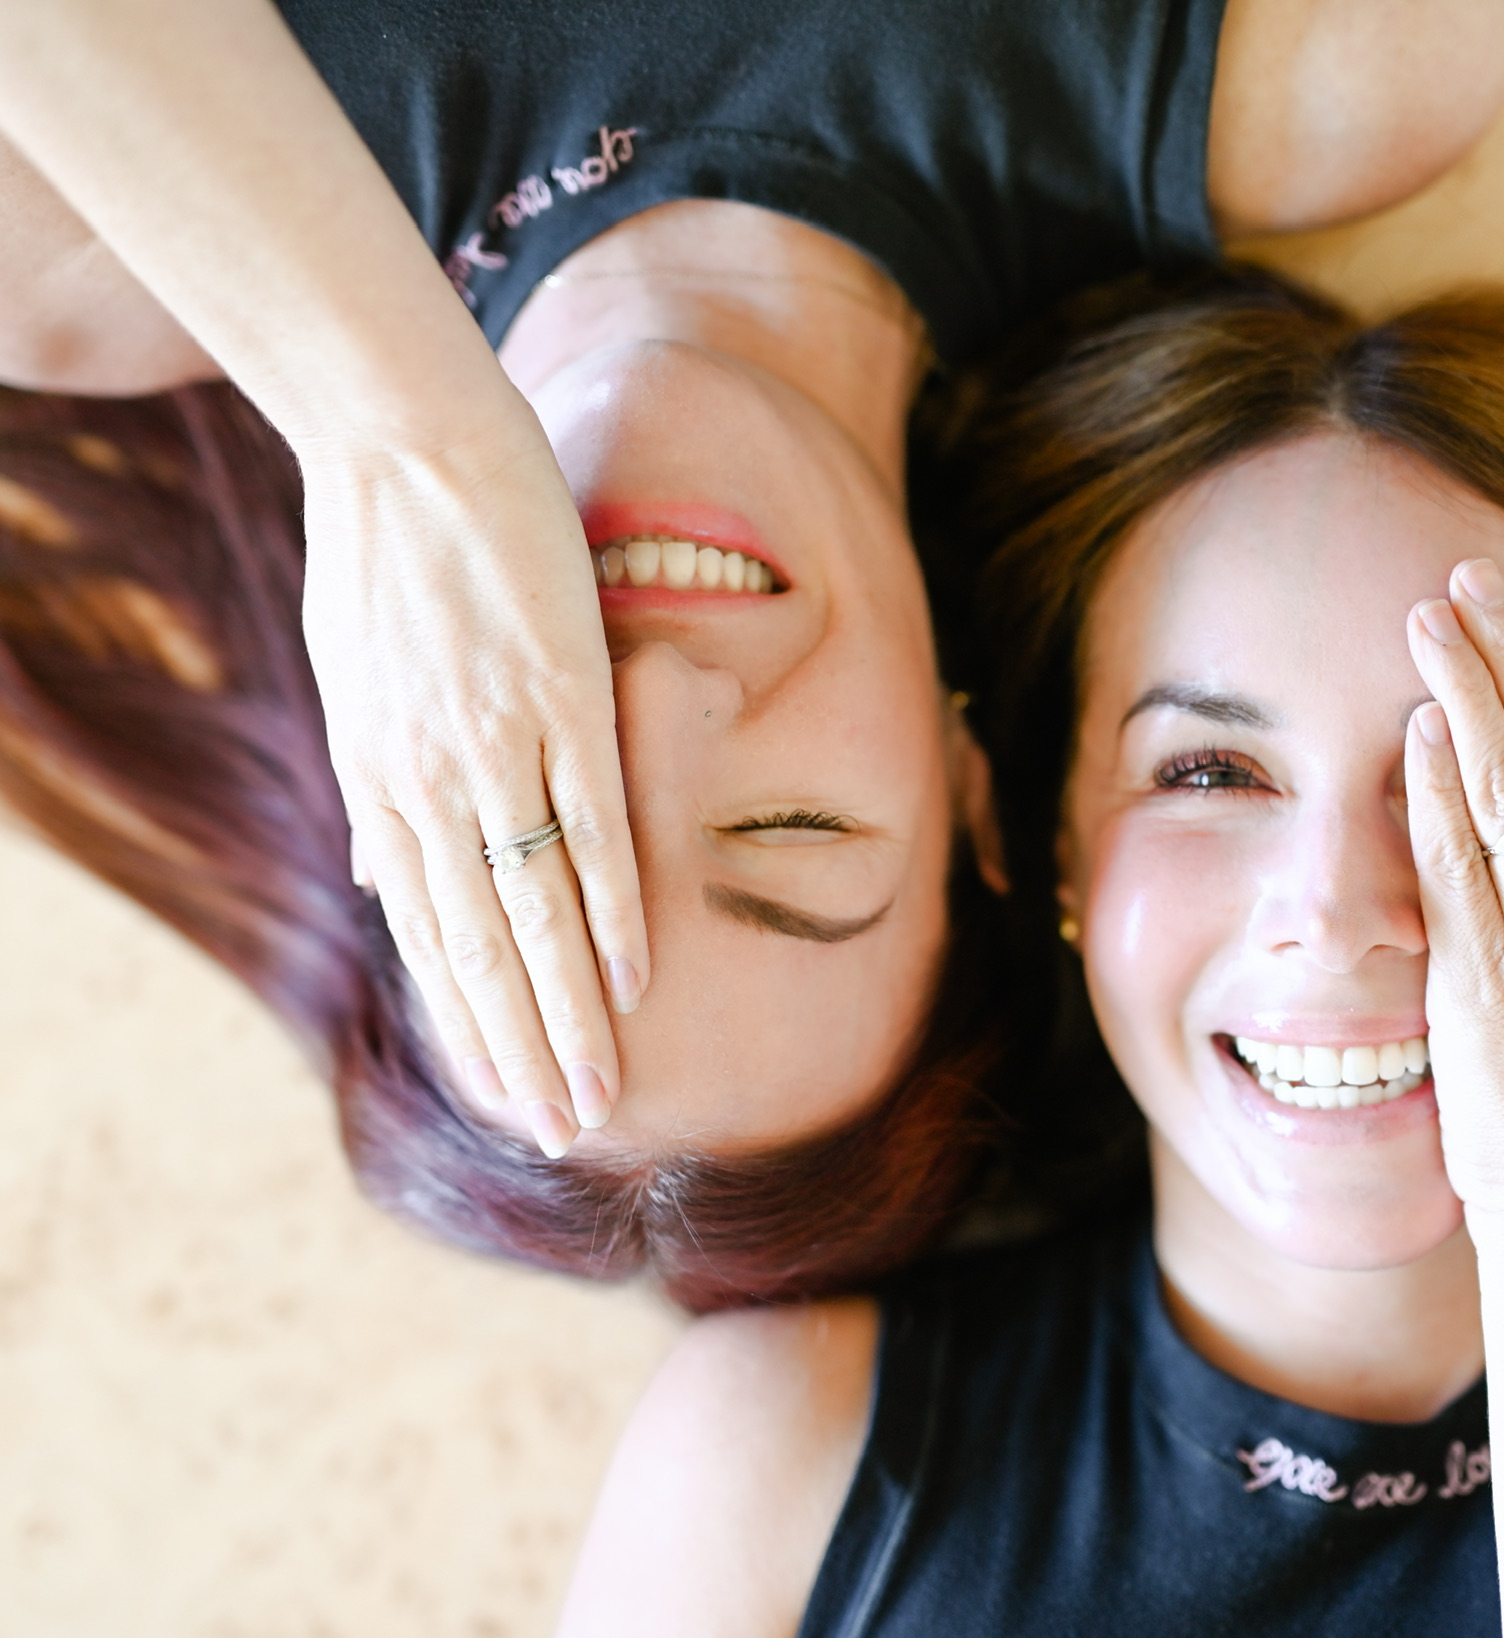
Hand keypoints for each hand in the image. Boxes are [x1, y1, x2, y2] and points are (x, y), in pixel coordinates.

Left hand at [299, 409, 647, 1156]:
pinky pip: (588, 823)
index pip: (427, 935)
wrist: (396, 433)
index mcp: (377, 783)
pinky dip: (609, 906)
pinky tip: (631, 976)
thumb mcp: (349, 680)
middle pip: (477, 948)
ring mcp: (491, 741)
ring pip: (531, 909)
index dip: (467, 1023)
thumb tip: (367, 867)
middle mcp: (424, 782)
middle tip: (556, 1133)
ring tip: (596, 1095)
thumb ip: (373, 785)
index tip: (502, 1093)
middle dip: (518, 1050)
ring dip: (565, 1014)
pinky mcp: (557, 694)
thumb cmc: (381, 549)